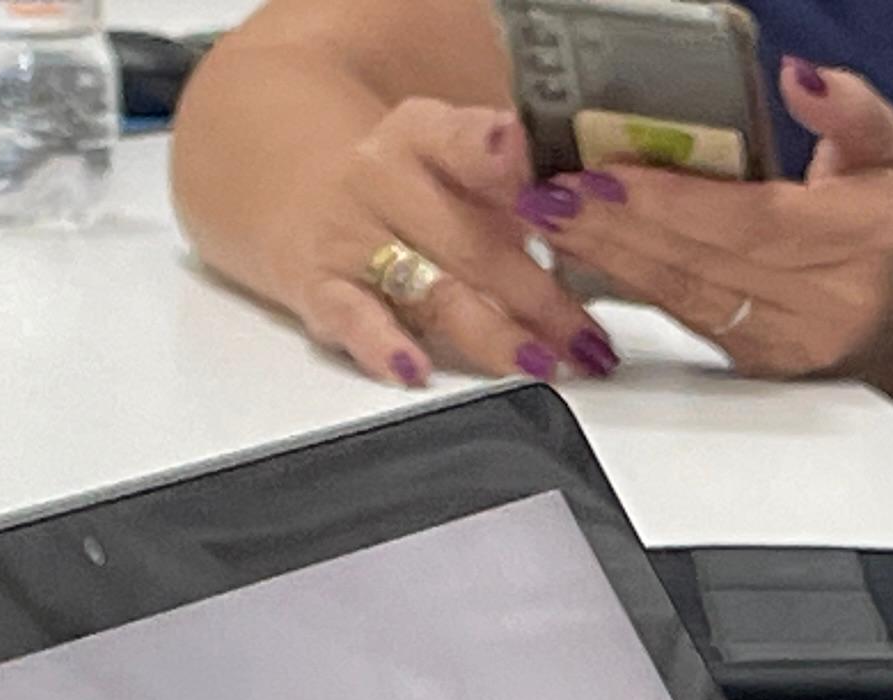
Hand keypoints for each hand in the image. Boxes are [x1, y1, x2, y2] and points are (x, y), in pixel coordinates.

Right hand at [270, 95, 617, 386]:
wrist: (302, 194)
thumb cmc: (408, 193)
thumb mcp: (457, 167)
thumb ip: (517, 190)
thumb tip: (590, 222)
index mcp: (424, 136)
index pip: (464, 143)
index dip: (497, 158)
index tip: (532, 170)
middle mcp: (382, 177)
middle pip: (473, 242)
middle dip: (540, 298)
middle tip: (588, 339)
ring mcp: (350, 235)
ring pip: (432, 289)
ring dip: (493, 334)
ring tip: (541, 362)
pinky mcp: (320, 288)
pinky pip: (352, 317)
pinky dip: (383, 346)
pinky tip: (413, 369)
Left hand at [527, 58, 892, 396]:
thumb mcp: (889, 151)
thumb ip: (848, 108)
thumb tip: (798, 76)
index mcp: (856, 243)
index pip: (746, 222)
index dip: (670, 201)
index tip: (604, 174)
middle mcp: (821, 304)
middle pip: (701, 262)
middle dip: (617, 227)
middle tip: (550, 194)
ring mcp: (786, 344)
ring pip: (683, 297)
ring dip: (611, 258)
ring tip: (553, 220)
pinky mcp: (757, 365)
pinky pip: (684, 320)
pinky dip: (632, 285)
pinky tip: (590, 256)